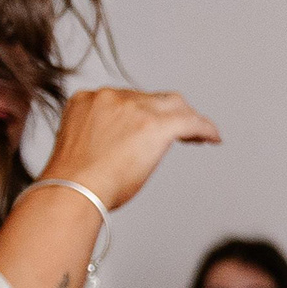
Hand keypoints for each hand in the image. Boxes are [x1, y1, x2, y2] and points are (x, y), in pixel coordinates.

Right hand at [37, 87, 219, 211]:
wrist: (74, 189)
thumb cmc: (74, 183)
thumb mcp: (81, 148)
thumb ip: (101, 137)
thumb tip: (121, 150)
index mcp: (88, 100)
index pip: (127, 99)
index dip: (146, 111)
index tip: (155, 123)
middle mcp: (110, 97)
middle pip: (152, 97)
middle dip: (168, 112)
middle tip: (183, 129)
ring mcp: (133, 107)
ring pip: (173, 104)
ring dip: (186, 119)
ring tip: (199, 136)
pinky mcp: (155, 124)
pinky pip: (190, 121)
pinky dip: (204, 128)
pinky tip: (213, 138)